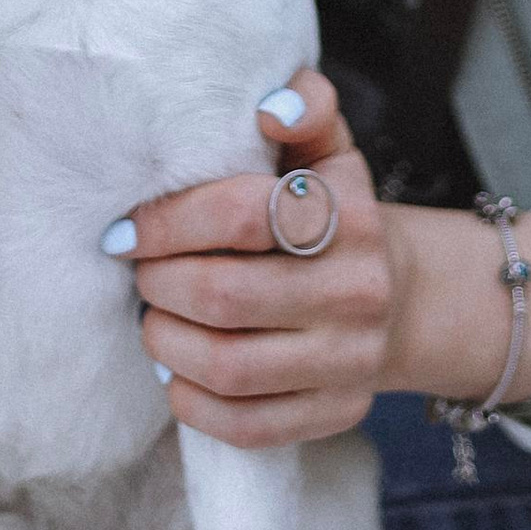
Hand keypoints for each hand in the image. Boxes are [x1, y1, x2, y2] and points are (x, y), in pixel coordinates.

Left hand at [112, 71, 530, 447]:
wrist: (403, 298)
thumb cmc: (336, 212)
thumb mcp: (329, 151)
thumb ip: (305, 107)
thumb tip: (270, 105)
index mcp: (351, 215)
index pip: (242, 214)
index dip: (168, 222)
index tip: (127, 231)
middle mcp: (358, 290)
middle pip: (224, 295)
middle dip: (159, 283)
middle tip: (140, 273)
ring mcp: (349, 361)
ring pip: (229, 366)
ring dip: (166, 342)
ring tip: (153, 318)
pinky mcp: (335, 413)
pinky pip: (246, 425)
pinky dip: (193, 401)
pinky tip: (177, 371)